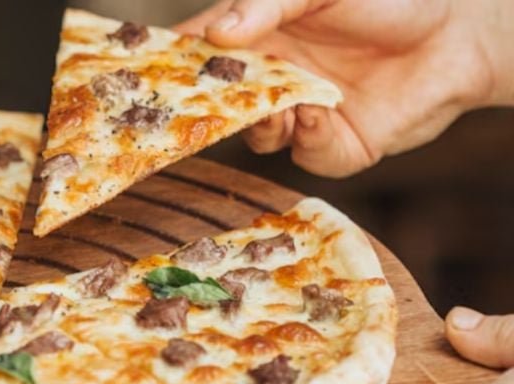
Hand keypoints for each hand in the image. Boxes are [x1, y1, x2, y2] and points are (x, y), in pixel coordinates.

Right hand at [175, 0, 512, 176]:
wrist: (461, 32)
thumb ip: (266, 4)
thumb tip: (215, 34)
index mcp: (259, 36)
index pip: (201, 51)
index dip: (169, 63)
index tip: (139, 71)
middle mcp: (273, 79)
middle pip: (220, 104)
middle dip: (202, 110)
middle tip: (190, 107)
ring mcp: (301, 115)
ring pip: (256, 136)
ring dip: (260, 122)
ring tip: (281, 100)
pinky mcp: (336, 146)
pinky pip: (306, 153)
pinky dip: (308, 134)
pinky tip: (321, 108)